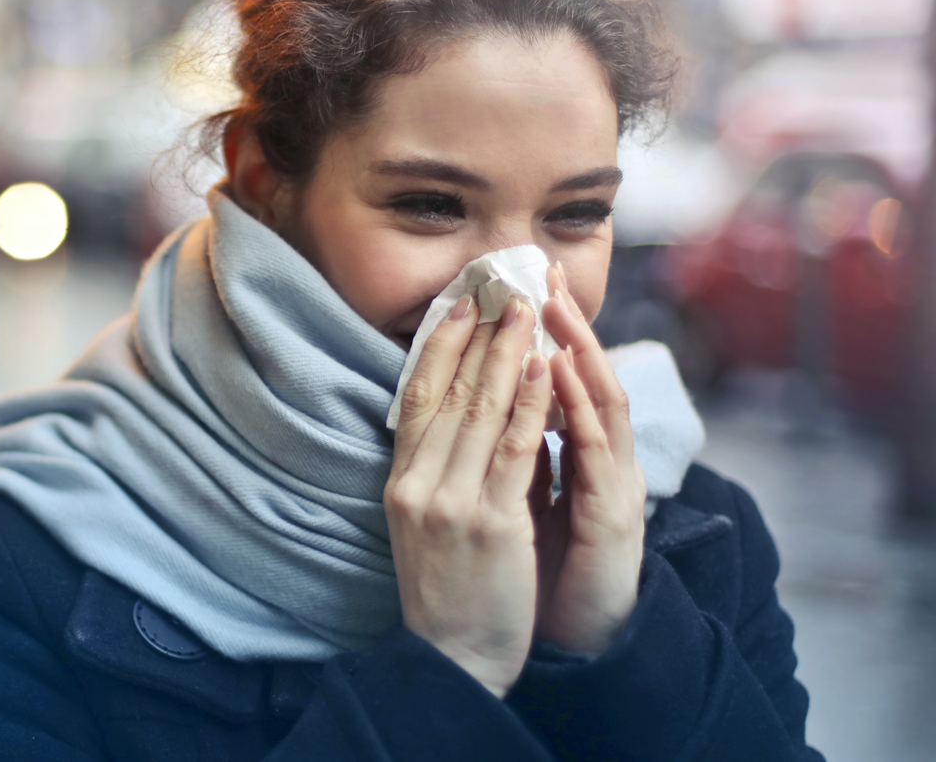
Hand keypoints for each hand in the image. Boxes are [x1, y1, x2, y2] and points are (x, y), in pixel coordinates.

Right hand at [385, 295, 552, 697]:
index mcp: (401, 482)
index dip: (437, 345)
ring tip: (526, 312)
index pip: (414, 396)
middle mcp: (419, 484)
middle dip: (478, 336)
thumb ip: (434, 470)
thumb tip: (457, 415)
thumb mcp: (422, 522)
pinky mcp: (492, 523)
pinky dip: (530, 405)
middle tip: (501, 288)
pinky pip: (514, 450)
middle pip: (448, 392)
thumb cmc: (447, 590)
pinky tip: (543, 371)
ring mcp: (452, 502)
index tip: (459, 304)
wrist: (453, 657)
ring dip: (506, 354)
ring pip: (481, 411)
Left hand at [531, 263, 646, 655]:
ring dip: (581, 351)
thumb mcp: (521, 500)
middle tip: (544, 272)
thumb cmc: (540, 571)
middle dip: (566, 325)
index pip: (563, 382)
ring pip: (602, 404)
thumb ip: (518, 453)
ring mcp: (615, 488)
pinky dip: (579, 408)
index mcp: (581, 459)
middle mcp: (604, 464)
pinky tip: (565, 372)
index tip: (523, 284)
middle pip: (587, 379)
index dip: (547, 333)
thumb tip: (489, 404)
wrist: (561, 643)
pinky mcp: (614, 517)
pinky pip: (596, 453)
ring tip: (557, 306)